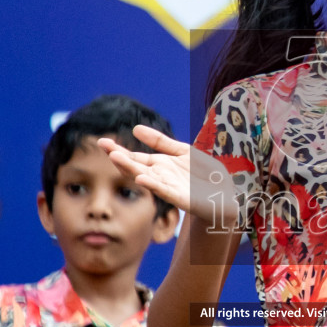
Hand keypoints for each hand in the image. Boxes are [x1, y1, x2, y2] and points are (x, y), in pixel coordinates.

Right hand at [98, 125, 242, 228]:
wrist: (223, 193)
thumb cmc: (203, 173)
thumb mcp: (182, 151)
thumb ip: (160, 142)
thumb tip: (135, 128)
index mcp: (159, 165)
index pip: (134, 157)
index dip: (119, 150)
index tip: (102, 142)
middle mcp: (160, 176)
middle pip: (135, 166)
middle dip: (120, 157)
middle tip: (103, 146)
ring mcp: (169, 187)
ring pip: (146, 178)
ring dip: (131, 169)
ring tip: (115, 158)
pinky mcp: (181, 197)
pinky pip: (165, 191)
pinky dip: (153, 185)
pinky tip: (142, 179)